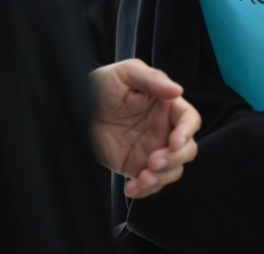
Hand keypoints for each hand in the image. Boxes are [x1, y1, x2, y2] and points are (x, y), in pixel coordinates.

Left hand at [91, 59, 200, 198]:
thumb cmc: (102, 84)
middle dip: (175, 159)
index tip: (175, 141)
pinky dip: (145, 190)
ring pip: (173, 170)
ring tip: (143, 178)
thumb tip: (177, 90)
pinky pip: (150, 183)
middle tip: (154, 161)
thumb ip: (152, 79)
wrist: (74, 108)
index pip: (190, 120)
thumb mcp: (126, 73)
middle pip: (187, 149)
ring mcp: (152, 149)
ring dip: (162, 178)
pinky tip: (132, 188)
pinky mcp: (136, 165)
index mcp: (166, 105)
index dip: (187, 132)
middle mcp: (163, 128)